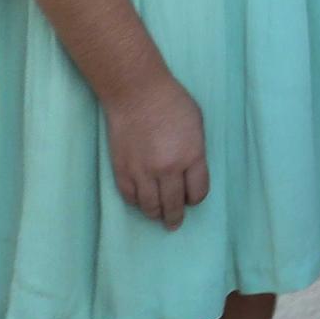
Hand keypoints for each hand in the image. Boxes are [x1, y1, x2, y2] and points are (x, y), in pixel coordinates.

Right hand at [103, 71, 208, 231]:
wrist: (136, 94)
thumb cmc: (172, 103)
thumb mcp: (197, 126)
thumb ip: (195, 152)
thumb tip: (190, 172)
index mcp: (192, 156)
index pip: (197, 191)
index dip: (195, 198)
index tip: (192, 199)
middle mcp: (168, 169)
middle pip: (173, 204)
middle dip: (175, 217)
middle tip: (174, 224)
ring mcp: (143, 172)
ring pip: (150, 206)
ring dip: (156, 214)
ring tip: (158, 217)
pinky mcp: (122, 171)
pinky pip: (130, 197)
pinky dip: (137, 203)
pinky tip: (141, 202)